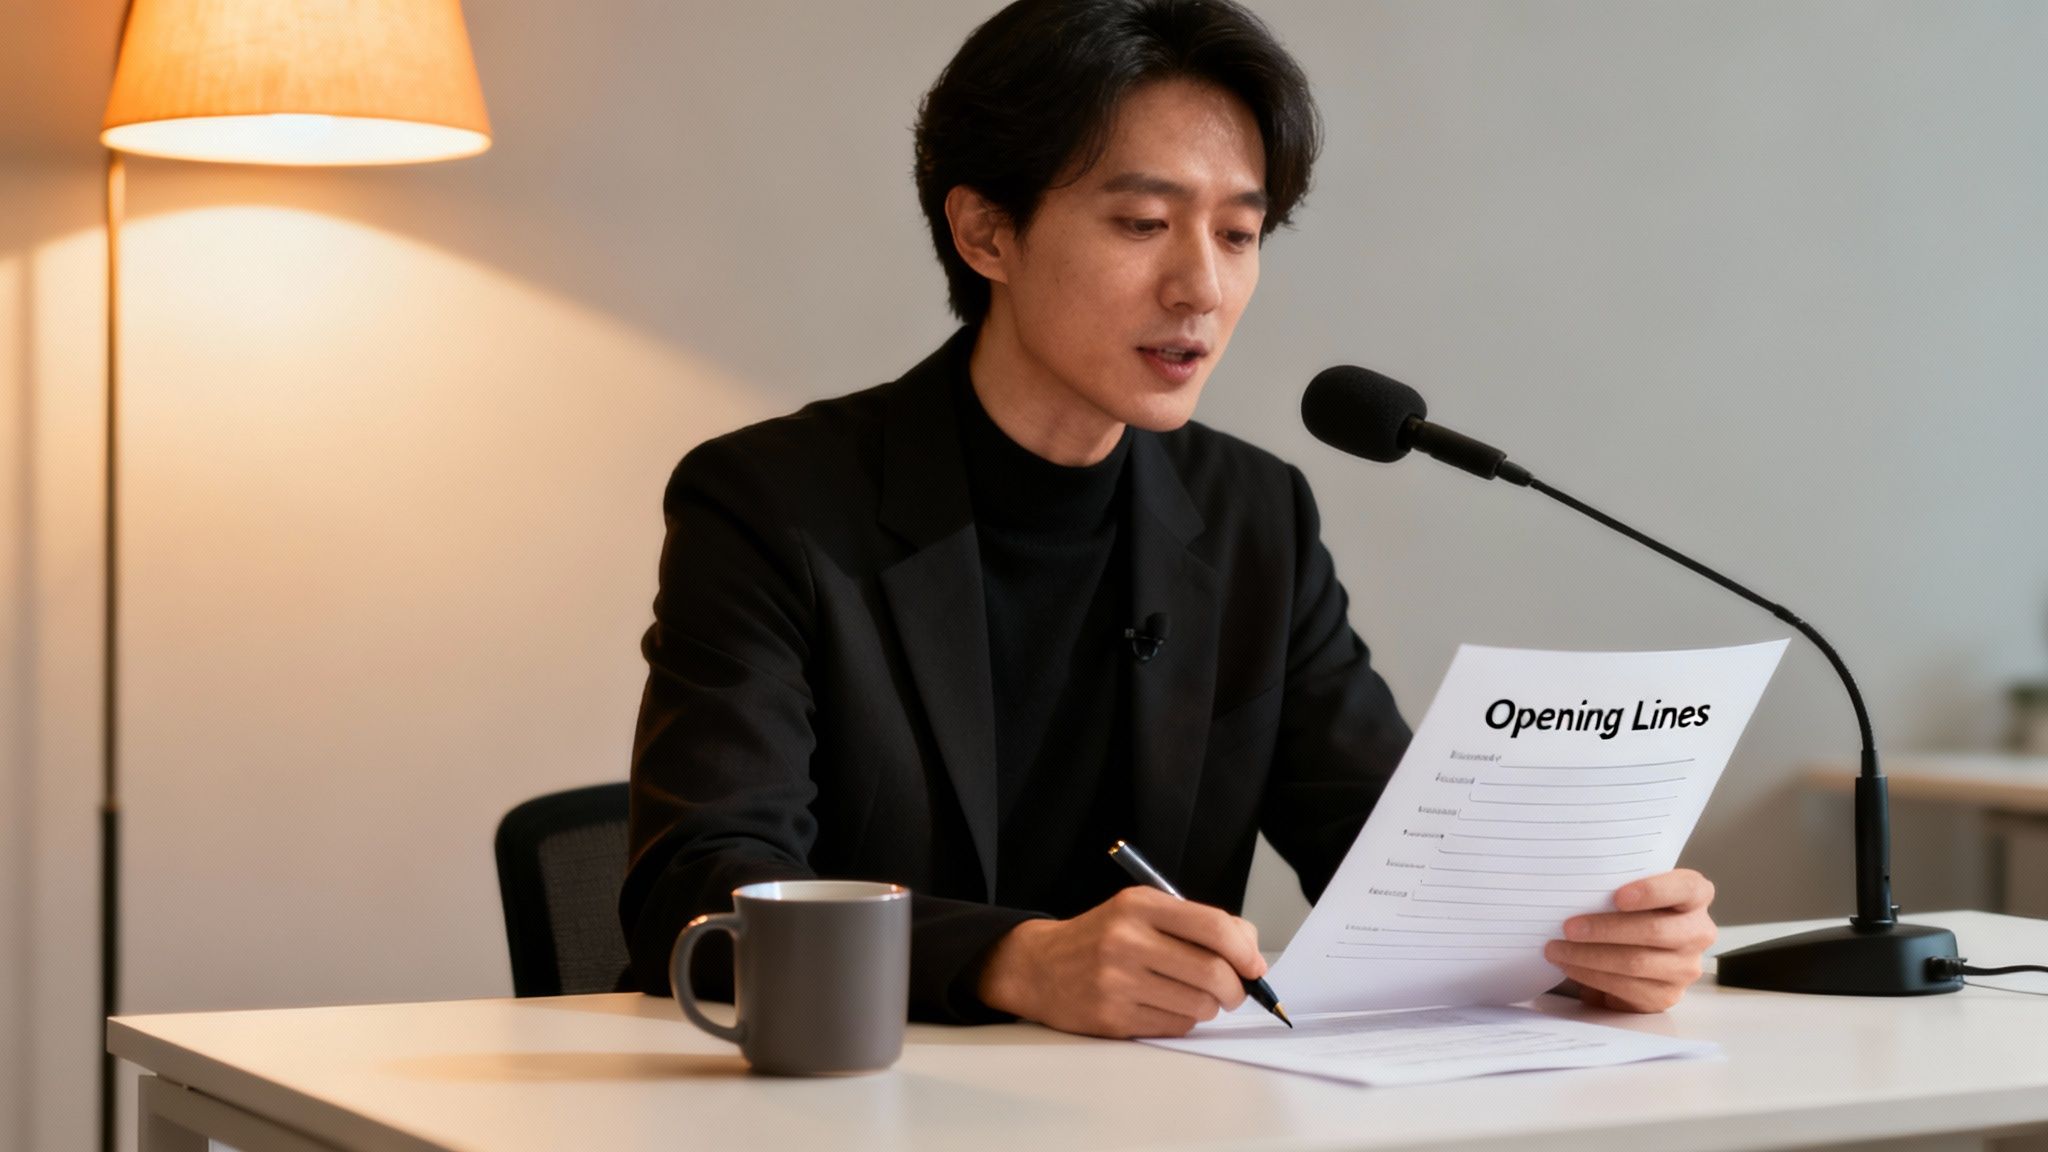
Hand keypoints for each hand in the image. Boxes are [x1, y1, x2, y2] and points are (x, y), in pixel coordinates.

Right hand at [976, 886, 1265, 1037]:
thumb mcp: (1141, 912)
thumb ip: (1196, 923)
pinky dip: (1183, 1021)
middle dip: (1235, 988)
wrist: (1039, 967)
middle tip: (1233, 991)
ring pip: (1199, 1005)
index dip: (1245, 951)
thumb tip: (1250, 950)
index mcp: (1140, 906)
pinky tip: (1166, 1007)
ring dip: (1208, 1007)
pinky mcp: (1112, 1018)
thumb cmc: (1102, 937)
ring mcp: (1117, 981)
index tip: (1254, 966)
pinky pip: (1175, 1026)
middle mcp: (1127, 940)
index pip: (1213, 927)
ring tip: (1193, 997)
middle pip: (1212, 971)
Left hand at [1544, 869, 1716, 1012]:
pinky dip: (1591, 975)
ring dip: (1588, 956)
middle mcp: (1698, 932)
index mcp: (1695, 896)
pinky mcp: (1667, 995)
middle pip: (1654, 931)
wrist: (1636, 948)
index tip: (1617, 896)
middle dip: (1605, 929)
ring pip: (1636, 962)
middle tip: (1568, 927)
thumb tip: (1575, 885)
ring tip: (1557, 949)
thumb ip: (1619, 883)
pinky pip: (1626, 987)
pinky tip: (1570, 966)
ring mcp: (1686, 967)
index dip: (1653, 891)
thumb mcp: (1632, 889)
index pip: (1686, 888)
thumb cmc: (1630, 910)